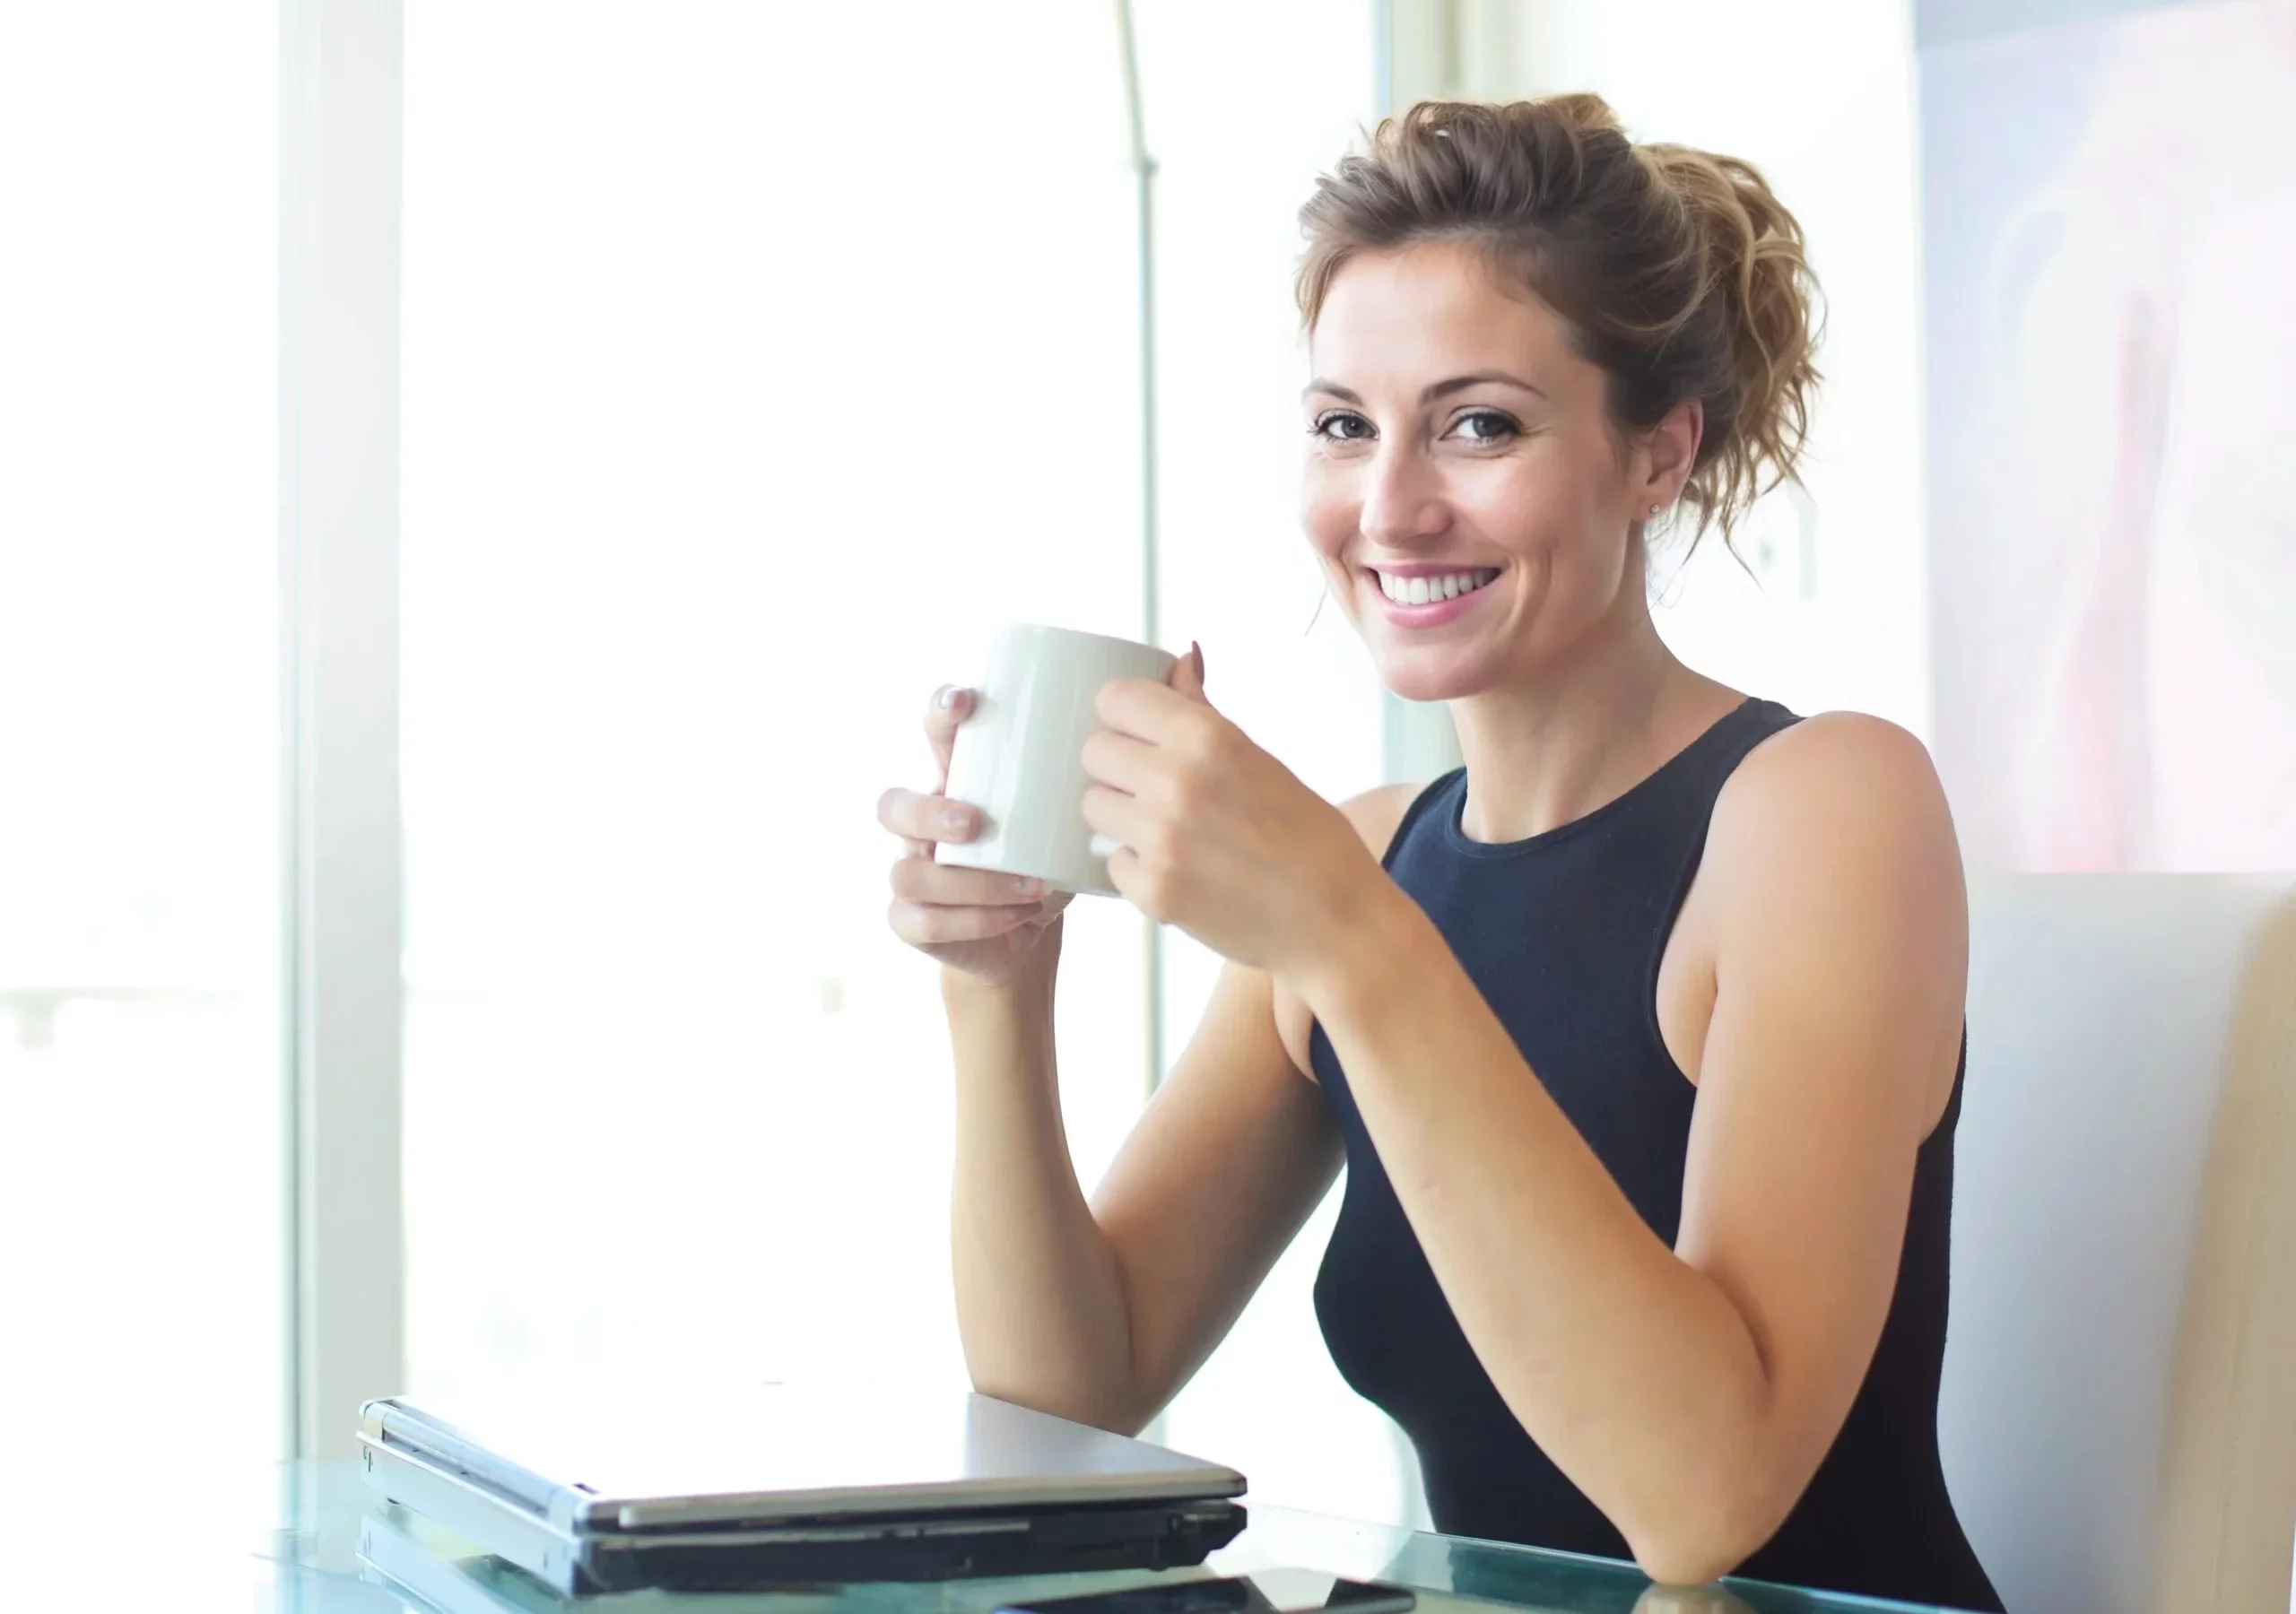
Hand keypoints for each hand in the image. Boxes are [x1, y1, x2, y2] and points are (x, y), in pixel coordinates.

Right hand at [878, 685, 1073, 985]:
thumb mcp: (1070, 818)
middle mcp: (922, 825)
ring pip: (909, 873)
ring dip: (971, 883)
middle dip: (930, 812)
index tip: (967, 700)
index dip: (939, 712)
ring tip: (1029, 888)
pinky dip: (972, 921)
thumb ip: (1103, 772)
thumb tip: (1180, 682)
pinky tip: (1015, 916)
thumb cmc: (1046, 861)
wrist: (1022, 937)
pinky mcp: (911, 922)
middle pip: (892, 805)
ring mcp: (911, 873)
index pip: (934, 735)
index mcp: (958, 783)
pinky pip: (919, 922)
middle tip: (976, 823)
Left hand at [1080, 642, 1385, 979]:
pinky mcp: (1152, 892)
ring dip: (1120, 817)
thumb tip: (1180, 659)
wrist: (1336, 923)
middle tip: (1153, 788)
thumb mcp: (1260, 760)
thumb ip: (1204, 712)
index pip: (1114, 699)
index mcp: (1207, 738)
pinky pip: (1111, 864)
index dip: (1124, 715)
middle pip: (1095, 751)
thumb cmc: (1308, 838)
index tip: (1138, 732)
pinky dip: (1137, 868)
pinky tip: (1180, 871)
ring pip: (1094, 807)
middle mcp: (1177, 782)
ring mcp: (1160, 840)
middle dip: (1117, 767)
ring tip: (1167, 831)